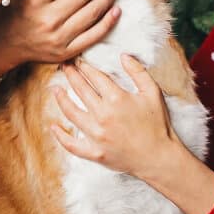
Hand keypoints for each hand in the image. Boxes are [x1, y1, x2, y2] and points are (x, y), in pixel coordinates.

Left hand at [50, 54, 178, 179]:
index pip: (95, 77)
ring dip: (61, 99)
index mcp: (116, 98)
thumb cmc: (157, 124)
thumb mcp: (153, 93)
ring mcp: (97, 135)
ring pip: (71, 113)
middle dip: (71, 75)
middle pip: (81, 90)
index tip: (79, 60)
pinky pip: (72, 145)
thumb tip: (123, 55)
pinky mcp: (95, 152)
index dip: (85, 66)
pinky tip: (53, 127)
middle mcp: (103, 115)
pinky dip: (61, 137)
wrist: (159, 157)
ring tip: (55, 89)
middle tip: (64, 67)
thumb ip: (138, 72)